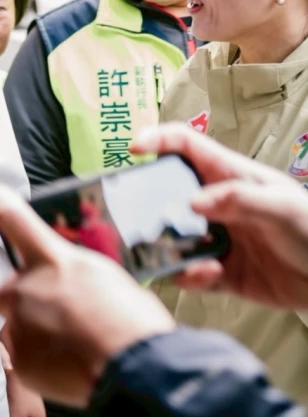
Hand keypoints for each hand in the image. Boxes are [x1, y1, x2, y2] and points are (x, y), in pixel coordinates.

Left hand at [0, 187, 174, 407]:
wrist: (135, 369)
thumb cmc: (134, 323)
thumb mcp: (108, 280)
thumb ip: (75, 275)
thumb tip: (71, 285)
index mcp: (54, 261)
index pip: (18, 222)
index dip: (5, 208)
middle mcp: (28, 287)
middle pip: (9, 288)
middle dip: (24, 299)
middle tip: (56, 315)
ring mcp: (20, 323)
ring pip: (17, 325)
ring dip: (36, 331)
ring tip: (73, 346)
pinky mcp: (20, 357)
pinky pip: (24, 356)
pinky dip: (41, 361)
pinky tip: (69, 365)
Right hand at [136, 123, 307, 310]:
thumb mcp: (282, 206)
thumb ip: (240, 200)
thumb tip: (192, 202)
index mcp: (229, 176)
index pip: (186, 146)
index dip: (158, 140)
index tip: (133, 149)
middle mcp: (215, 205)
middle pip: (166, 193)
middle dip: (147, 203)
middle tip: (136, 215)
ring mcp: (213, 238)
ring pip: (170, 238)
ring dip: (165, 247)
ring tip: (175, 254)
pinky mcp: (217, 271)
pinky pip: (188, 274)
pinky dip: (189, 276)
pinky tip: (206, 273)